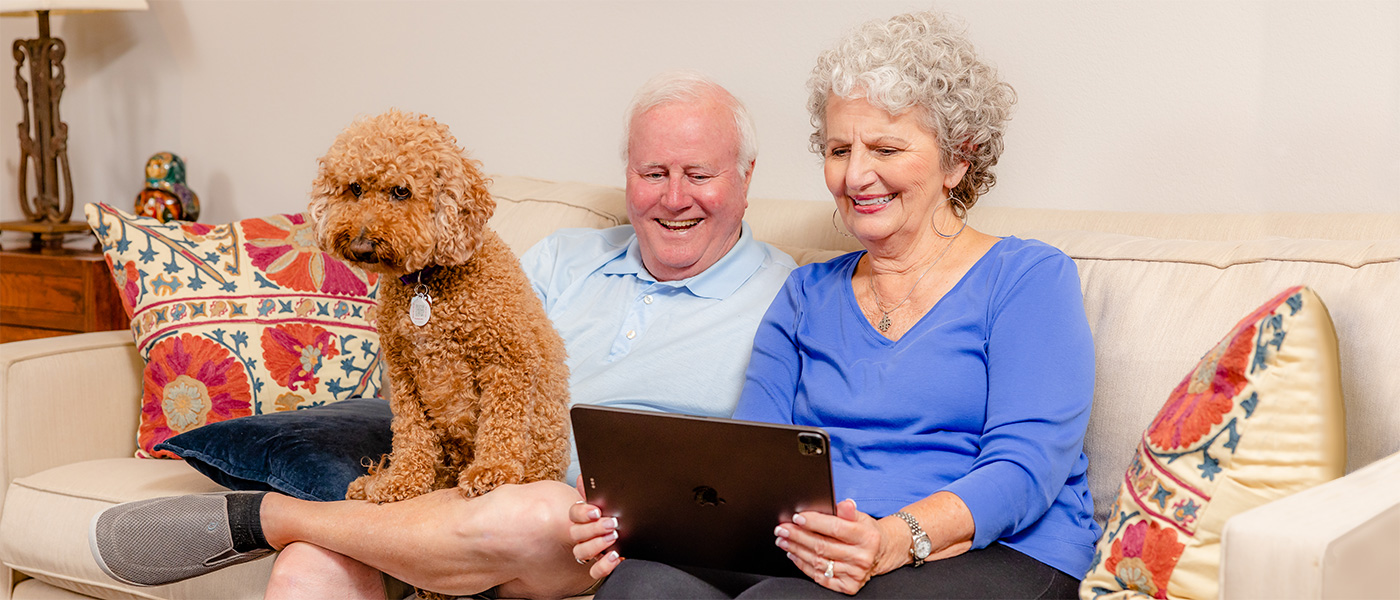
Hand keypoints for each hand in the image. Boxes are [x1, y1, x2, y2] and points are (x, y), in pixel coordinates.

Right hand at [567, 476, 621, 579]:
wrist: (629, 537)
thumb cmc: (612, 516)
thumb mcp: (607, 502)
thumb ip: (595, 491)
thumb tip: (583, 476)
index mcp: (584, 518)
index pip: (574, 514)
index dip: (583, 513)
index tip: (596, 511)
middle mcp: (583, 535)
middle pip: (577, 533)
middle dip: (593, 528)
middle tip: (611, 523)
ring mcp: (591, 551)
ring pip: (581, 552)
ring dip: (596, 545)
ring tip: (613, 538)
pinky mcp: (600, 566)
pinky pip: (595, 572)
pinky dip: (603, 566)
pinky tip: (615, 557)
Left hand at [775, 499, 890, 594]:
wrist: (880, 554)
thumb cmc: (866, 533)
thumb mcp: (861, 517)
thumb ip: (848, 511)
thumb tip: (843, 504)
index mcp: (867, 537)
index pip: (835, 528)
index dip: (814, 522)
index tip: (796, 517)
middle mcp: (862, 558)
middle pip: (823, 546)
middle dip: (798, 536)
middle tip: (782, 529)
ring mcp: (855, 574)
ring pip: (818, 562)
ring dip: (796, 550)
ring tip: (784, 540)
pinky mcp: (848, 586)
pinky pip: (819, 576)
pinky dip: (803, 565)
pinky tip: (794, 554)